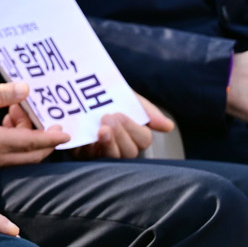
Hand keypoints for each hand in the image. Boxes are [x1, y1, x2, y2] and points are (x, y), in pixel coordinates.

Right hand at [0, 81, 68, 169]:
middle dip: (44, 138)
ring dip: (27, 136)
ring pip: (21, 155)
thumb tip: (26, 90)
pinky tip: (6, 121)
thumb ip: (0, 93)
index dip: (52, 138)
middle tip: (49, 120)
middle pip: (32, 154)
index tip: (66, 133)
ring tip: (17, 111)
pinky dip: (15, 140)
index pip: (32, 142)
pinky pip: (9, 155)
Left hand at [50, 94, 175, 159]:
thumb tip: (169, 127)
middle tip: (108, 119)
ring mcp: (101, 152)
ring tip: (100, 130)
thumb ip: (148, 111)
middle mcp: (120, 147)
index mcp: (134, 135)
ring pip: (111, 158)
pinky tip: (84, 138)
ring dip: (107, 144)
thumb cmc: (108, 96)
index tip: (119, 114)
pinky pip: (86, 157)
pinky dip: (86, 148)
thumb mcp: (129, 98)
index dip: (133, 129)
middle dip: (120, 136)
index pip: (143, 140)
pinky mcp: (81, 154)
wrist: (78, 89)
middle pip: (128, 152)